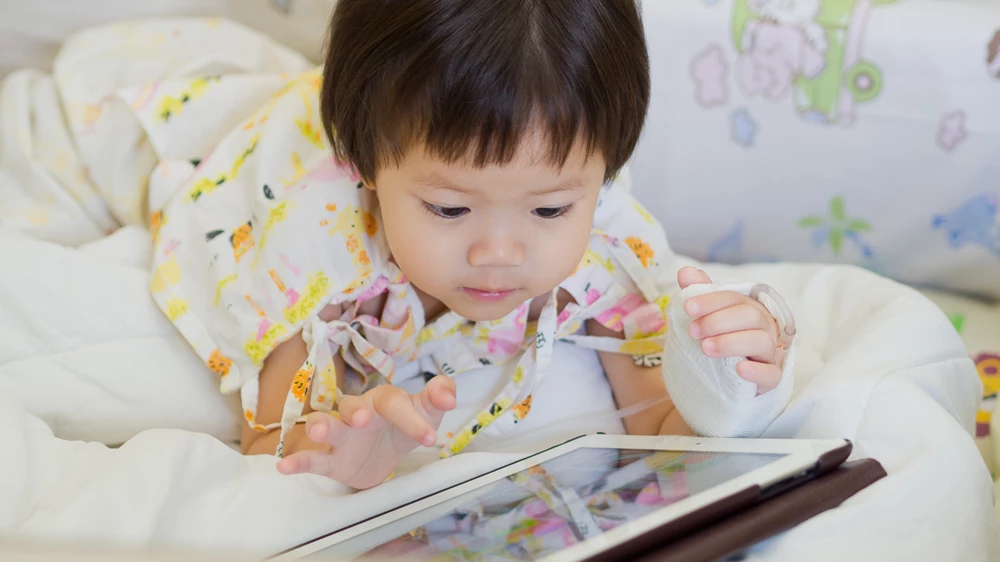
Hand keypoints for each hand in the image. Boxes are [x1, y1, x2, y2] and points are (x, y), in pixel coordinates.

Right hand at [276, 375, 456, 488]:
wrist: (384, 453)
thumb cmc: (402, 425)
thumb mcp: (425, 413)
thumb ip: (437, 399)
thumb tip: (449, 394)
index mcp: (385, 400)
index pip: (395, 403)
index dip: (412, 419)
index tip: (430, 439)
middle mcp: (359, 412)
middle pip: (353, 406)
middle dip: (355, 411)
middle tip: (363, 419)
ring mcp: (342, 435)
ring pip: (326, 425)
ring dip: (320, 426)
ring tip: (317, 432)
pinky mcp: (331, 459)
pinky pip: (312, 459)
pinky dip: (298, 462)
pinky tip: (284, 467)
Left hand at [677, 267, 782, 391]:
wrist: (725, 380)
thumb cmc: (719, 340)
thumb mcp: (706, 317)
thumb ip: (698, 294)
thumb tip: (685, 272)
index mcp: (747, 309)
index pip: (734, 298)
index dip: (711, 301)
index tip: (688, 308)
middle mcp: (763, 328)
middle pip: (750, 316)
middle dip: (719, 321)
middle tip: (693, 331)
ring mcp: (769, 353)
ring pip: (762, 342)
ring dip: (731, 343)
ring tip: (706, 349)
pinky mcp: (770, 378)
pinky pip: (772, 374)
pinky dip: (757, 370)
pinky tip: (739, 369)